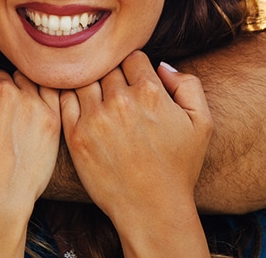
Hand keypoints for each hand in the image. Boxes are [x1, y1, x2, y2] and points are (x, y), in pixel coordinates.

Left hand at [60, 51, 211, 244]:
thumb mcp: (202, 124)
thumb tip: (162, 66)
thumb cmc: (179, 167)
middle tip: (114, 92)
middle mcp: (120, 101)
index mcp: (150, 92)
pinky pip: (63, 100)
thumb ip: (189, 85)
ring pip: (83, 79)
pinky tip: (77, 105)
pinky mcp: (75, 136)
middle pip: (106, 66)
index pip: (132, 57)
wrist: (153, 209)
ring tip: (96, 99)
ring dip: (88, 84)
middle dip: (110, 75)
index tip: (134, 82)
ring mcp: (94, 118)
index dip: (134, 68)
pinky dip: (68, 97)